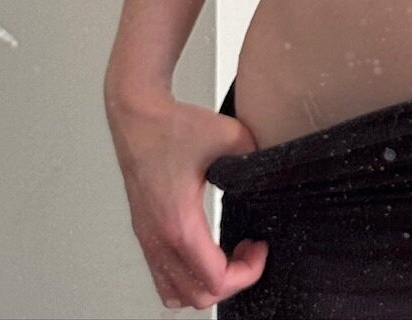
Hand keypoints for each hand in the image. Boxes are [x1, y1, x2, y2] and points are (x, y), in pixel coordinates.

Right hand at [106, 84, 268, 310]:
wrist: (138, 115)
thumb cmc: (173, 126)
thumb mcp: (229, 135)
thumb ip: (256, 155)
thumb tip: (273, 168)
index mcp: (180, 222)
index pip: (215, 279)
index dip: (247, 272)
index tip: (260, 248)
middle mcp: (159, 238)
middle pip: (196, 296)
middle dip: (231, 282)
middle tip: (249, 252)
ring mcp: (148, 238)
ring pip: (175, 293)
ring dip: (206, 284)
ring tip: (228, 255)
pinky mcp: (145, 232)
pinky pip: (162, 277)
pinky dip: (186, 277)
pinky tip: (205, 250)